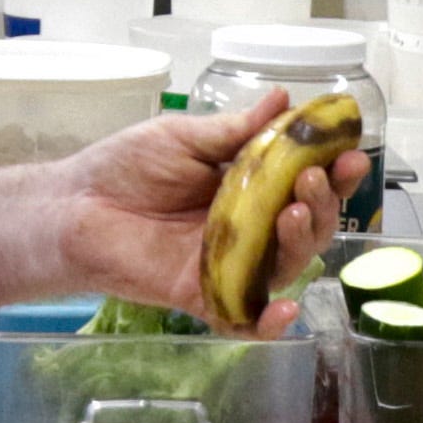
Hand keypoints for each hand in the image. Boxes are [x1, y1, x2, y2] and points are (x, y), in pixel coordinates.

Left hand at [60, 92, 344, 331]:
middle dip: (325, 204)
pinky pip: (246, 320)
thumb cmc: (125, 169)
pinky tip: (286, 308)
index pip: (305, 184)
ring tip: (295, 212)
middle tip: (313, 178)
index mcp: (250, 190)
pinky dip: (270, 323)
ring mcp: (230, 266)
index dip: (332, 172)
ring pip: (286, 267)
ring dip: (303, 242)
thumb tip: (283, 99)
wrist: (73, 205)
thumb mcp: (185, 137)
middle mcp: (249, 230)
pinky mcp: (204, 298)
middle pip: (309, 227)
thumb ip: (236, 129)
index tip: (349, 153)